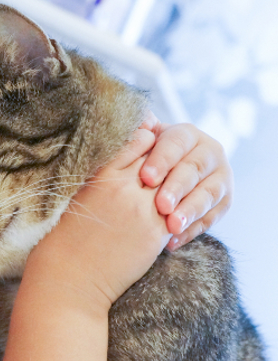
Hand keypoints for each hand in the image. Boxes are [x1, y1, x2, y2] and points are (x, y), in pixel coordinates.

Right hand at [31, 128, 171, 306]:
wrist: (71, 277)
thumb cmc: (67, 237)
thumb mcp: (80, 194)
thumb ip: (102, 174)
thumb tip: (123, 159)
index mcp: (102, 175)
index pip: (138, 141)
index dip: (148, 142)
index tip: (150, 148)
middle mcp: (124, 188)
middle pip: (160, 159)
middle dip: (166, 161)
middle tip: (166, 168)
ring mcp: (143, 210)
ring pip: (173, 184)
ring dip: (175, 185)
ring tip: (168, 191)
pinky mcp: (156, 233)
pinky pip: (177, 212)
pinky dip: (178, 209)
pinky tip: (170, 212)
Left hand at [138, 116, 232, 249]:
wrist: (161, 179)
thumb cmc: (142, 160)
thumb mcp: (138, 144)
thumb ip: (136, 131)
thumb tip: (138, 118)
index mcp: (186, 134)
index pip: (176, 143)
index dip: (162, 160)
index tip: (145, 178)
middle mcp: (209, 152)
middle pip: (194, 169)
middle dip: (177, 188)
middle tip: (161, 206)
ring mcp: (220, 177)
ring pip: (209, 193)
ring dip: (190, 211)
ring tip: (171, 227)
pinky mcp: (224, 201)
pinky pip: (211, 218)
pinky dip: (192, 231)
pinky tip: (173, 242)